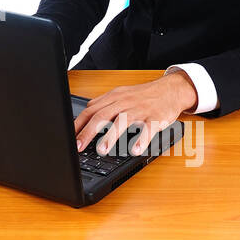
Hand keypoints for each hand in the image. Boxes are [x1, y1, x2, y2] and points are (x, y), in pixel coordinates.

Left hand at [74, 71, 197, 155]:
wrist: (171, 89)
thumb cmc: (143, 96)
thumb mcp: (120, 95)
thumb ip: (103, 105)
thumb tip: (83, 115)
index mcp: (114, 98)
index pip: (90, 111)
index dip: (78, 125)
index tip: (68, 139)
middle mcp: (124, 102)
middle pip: (102, 116)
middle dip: (88, 133)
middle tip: (78, 147)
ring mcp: (140, 110)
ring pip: (123, 121)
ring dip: (111, 136)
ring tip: (102, 150)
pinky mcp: (156, 117)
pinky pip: (148, 129)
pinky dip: (141, 139)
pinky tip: (135, 150)